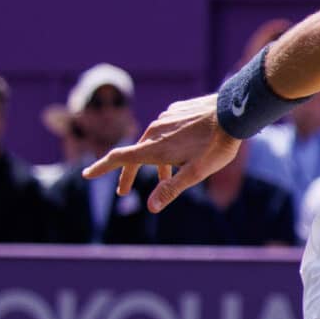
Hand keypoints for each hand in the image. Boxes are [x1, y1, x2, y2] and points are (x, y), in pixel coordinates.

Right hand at [82, 93, 238, 212]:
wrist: (233, 113)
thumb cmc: (216, 146)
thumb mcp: (196, 173)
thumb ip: (171, 189)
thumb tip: (150, 207)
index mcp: (154, 148)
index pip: (119, 158)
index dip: (101, 168)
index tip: (87, 174)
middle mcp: (154, 131)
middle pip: (134, 154)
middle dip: (129, 174)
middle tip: (124, 191)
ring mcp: (165, 118)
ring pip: (153, 142)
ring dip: (156, 161)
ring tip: (166, 177)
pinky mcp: (176, 111)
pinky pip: (167, 130)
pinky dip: (169, 143)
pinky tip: (183, 149)